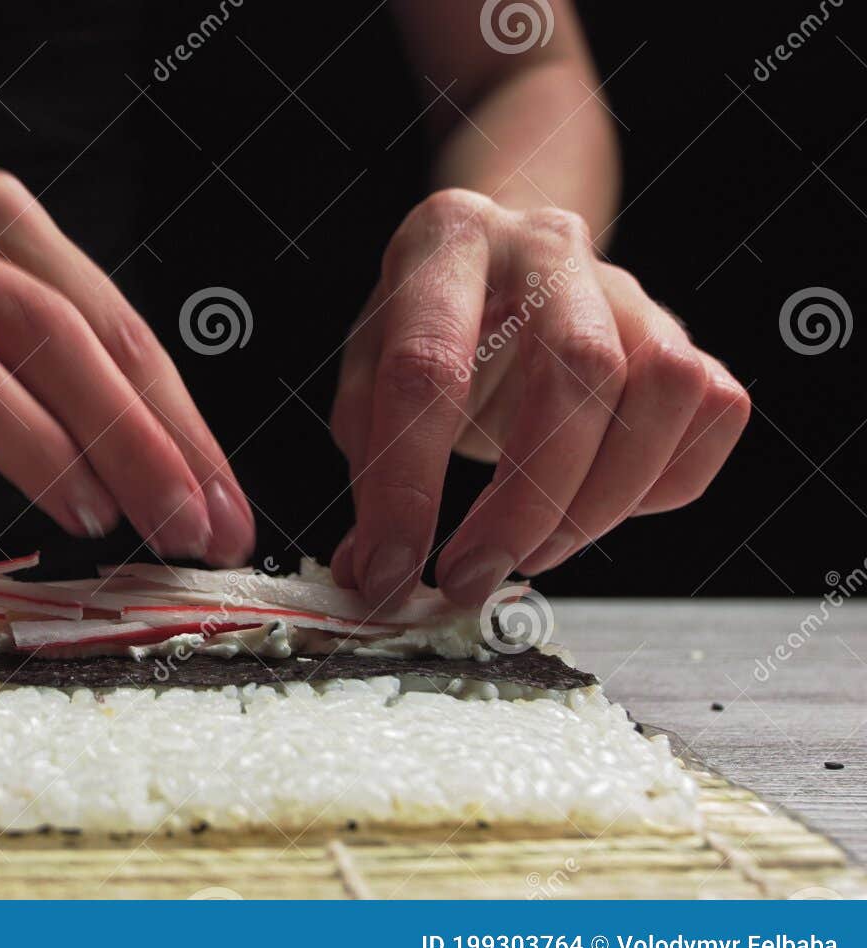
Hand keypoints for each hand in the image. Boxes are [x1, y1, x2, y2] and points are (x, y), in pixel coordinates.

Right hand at [0, 168, 254, 563]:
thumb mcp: (7, 355)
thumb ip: (90, 398)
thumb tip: (196, 497)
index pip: (107, 320)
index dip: (176, 423)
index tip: (221, 510)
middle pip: (41, 328)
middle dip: (126, 438)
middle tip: (178, 525)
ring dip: (32, 444)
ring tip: (89, 516)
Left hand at [330, 189, 748, 605]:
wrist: (497, 274)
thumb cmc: (428, 332)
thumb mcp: (369, 381)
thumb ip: (371, 468)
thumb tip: (377, 572)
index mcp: (448, 240)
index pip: (428, 368)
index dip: (407, 485)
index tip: (391, 569)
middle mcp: (548, 244)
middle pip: (577, 371)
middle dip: (523, 502)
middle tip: (472, 575)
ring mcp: (628, 285)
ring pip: (662, 389)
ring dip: (599, 500)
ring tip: (530, 551)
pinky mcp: (681, 332)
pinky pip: (710, 412)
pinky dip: (657, 486)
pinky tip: (590, 508)